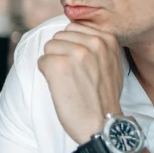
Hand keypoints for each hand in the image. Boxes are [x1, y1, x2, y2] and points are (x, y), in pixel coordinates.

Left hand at [37, 22, 124, 143]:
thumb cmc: (105, 97)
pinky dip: (46, 74)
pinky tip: (60, 87)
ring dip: (53, 64)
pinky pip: (41, 61)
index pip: (73, 28)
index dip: (70, 47)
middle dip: (60, 54)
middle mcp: (93, 43)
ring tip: (68, 81)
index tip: (78, 64)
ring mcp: (76, 53)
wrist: (103, 124)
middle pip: (59, 36)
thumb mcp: (112, 64)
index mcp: (107, 39)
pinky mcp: (58, 66)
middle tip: (72, 75)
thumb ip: (98, 47)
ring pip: (49, 47)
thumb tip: (76, 35)